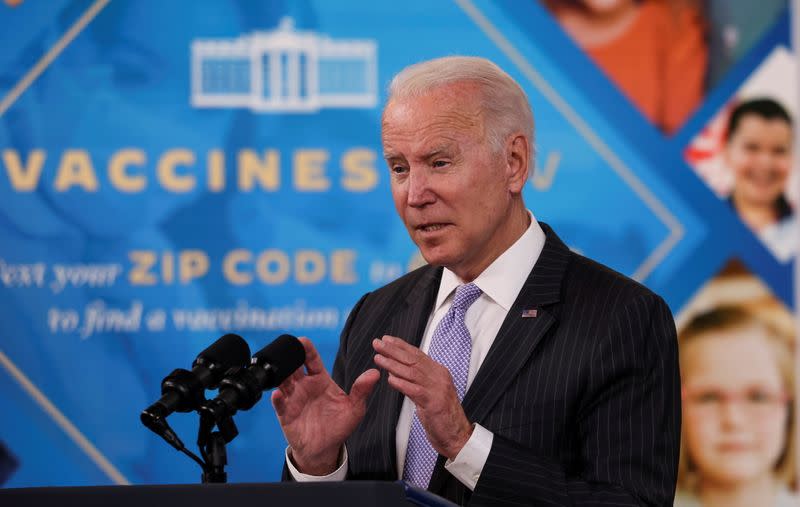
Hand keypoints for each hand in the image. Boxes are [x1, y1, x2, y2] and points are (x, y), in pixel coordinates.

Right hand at [271, 337, 379, 474]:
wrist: (325, 449)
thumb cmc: (340, 425)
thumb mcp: (355, 408)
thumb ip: (362, 390)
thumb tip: (376, 373)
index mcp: (320, 379)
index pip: (311, 359)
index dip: (306, 349)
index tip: (303, 340)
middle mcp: (304, 386)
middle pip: (293, 366)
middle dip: (289, 356)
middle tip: (288, 349)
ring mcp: (293, 399)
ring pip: (283, 381)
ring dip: (281, 374)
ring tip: (282, 369)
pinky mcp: (285, 414)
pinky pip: (279, 404)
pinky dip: (276, 398)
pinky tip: (277, 394)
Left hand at [373, 335, 472, 459]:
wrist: (457, 436)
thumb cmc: (441, 416)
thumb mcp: (428, 393)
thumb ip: (416, 381)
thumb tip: (395, 370)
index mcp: (438, 372)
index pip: (417, 354)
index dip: (401, 346)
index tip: (387, 339)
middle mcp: (439, 377)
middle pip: (413, 360)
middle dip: (393, 350)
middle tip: (378, 343)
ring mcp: (438, 389)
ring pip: (412, 372)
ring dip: (393, 364)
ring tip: (378, 358)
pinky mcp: (434, 403)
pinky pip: (415, 390)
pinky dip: (401, 384)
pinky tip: (390, 379)